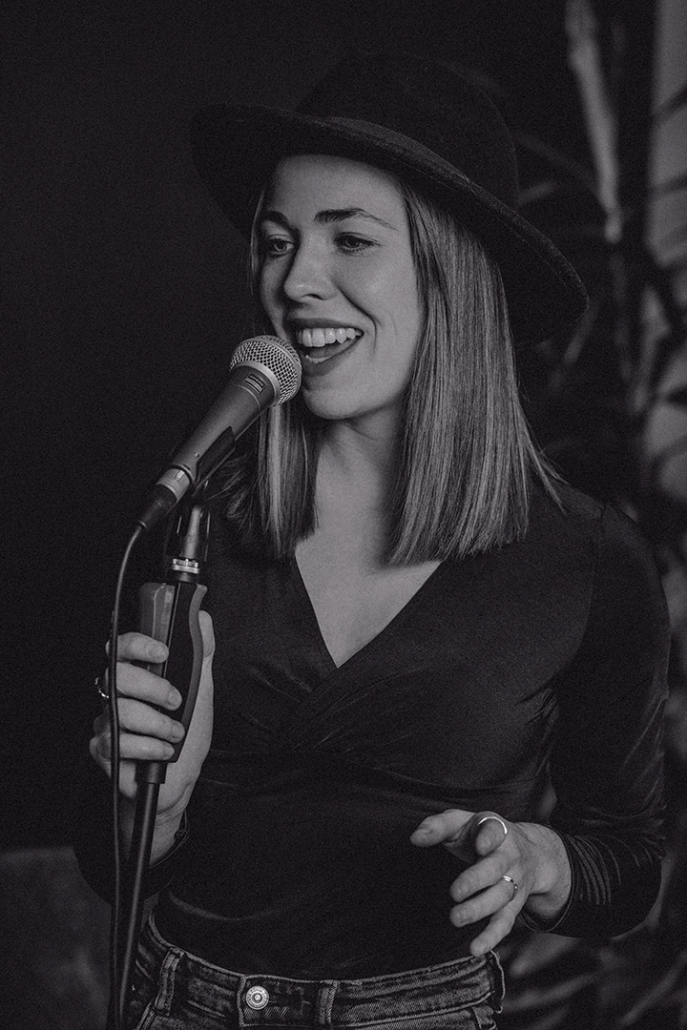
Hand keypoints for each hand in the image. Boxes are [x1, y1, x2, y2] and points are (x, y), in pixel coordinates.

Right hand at [90, 612, 214, 836]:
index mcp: (137, 676)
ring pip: (122, 711)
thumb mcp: (201, 690)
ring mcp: (107, 721)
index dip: (137, 644)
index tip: (162, 652)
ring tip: (176, 734)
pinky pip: (120, 742)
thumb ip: (201, 653)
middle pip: (119, 676)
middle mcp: (117, 695)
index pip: (123, 648)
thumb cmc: (187, 734)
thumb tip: (202, 618)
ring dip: (159, 724)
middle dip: (154, 688)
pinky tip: (164, 752)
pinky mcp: (103, 748)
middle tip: (176, 702)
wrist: (180, 779)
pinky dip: (150, 748)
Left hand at [411, 809, 570, 955]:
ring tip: (455, 919)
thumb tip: (415, 838)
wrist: (533, 853)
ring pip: (501, 896)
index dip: (489, 838)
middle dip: (476, 881)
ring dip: (479, 909)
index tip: (480, 846)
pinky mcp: (514, 905)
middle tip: (454, 893)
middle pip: (496, 868)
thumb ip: (439, 826)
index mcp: (496, 829)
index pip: (494, 831)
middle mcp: (509, 856)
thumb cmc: (482, 834)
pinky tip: (475, 948)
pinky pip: (505, 922)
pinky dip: (491, 937)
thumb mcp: (463, 822)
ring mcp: (514, 881)